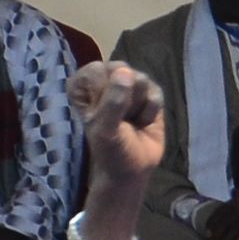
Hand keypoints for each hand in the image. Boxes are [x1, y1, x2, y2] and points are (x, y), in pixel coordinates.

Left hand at [72, 61, 169, 198]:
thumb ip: (113, 101)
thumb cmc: (111, 151)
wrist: (133, 170)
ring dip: (138, 107)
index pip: (97, 71)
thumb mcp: (105, 130)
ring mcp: (128, 84)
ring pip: (140, 79)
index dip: (105, 95)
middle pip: (121, 70)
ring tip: (131, 121)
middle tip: (119, 119)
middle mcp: (104, 78)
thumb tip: (126, 72)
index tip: (102, 115)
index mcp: (83, 83)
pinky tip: (143, 122)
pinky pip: (155, 92)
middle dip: (124, 99)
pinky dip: (151, 112)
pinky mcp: (149, 92)